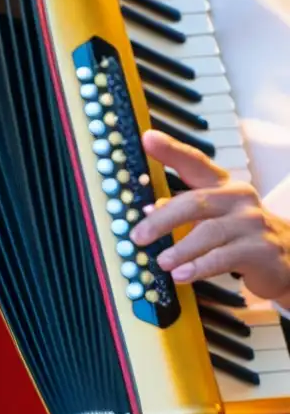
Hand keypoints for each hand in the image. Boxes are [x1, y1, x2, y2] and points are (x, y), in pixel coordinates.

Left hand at [129, 130, 289, 304]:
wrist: (285, 259)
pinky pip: (224, 258)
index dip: (171, 150)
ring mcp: (252, 222)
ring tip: (161, 262)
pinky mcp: (261, 249)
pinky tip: (181, 275)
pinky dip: (199, 267)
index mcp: (222, 185)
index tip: (148, 138)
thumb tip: (148, 210)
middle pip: (195, 202)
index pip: (195, 163)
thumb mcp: (210, 217)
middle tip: (138, 236)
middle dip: (162, 220)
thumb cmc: (238, 234)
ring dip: (180, 249)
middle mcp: (238, 198)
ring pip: (209, 232)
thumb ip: (180, 210)